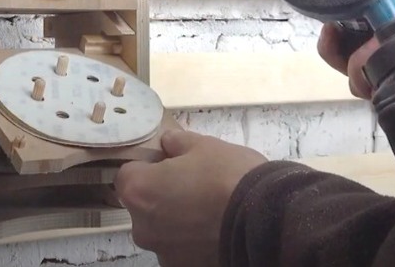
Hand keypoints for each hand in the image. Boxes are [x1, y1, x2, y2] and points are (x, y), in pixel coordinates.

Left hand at [114, 130, 267, 266]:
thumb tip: (168, 143)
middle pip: (143, 204)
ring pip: (161, 228)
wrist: (266, 220)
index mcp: (138, 191)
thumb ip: (177, 142)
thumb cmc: (228, 176)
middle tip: (193, 185)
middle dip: (161, 194)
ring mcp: (162, 252)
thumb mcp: (204, 145)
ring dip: (176, 220)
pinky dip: (191, 240)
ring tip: (209, 209)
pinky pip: (180, 247)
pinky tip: (215, 229)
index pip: (128, 174)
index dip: (149, 167)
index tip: (171, 164)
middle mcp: (141, 227)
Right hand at [318, 0, 394, 98]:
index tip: (332, 9)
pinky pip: (360, 86)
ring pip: (348, 68)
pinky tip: (373, 71)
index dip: (339, 17)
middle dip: (332, 40)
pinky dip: (361, 77)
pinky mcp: (389, 97)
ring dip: (351, 58)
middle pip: (342, 48)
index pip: (356, 23)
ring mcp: (387, 78)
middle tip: (332, 30)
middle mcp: (388, 54)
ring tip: (370, 53)